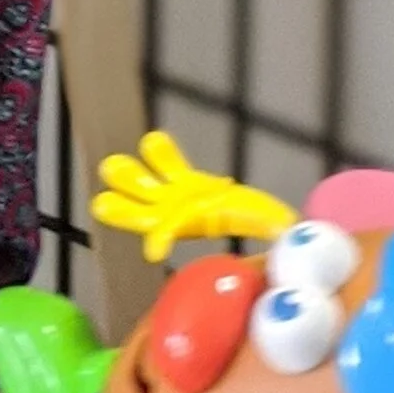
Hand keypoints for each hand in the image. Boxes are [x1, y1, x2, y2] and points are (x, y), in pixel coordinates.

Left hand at [92, 130, 294, 262]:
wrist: (261, 222)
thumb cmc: (263, 233)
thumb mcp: (265, 231)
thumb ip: (271, 230)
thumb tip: (290, 233)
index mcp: (188, 233)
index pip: (168, 238)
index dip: (160, 241)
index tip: (154, 251)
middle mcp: (174, 218)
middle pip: (139, 216)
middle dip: (121, 212)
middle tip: (103, 204)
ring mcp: (175, 197)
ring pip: (143, 187)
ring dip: (128, 177)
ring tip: (111, 168)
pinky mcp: (182, 179)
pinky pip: (166, 162)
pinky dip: (161, 153)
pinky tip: (154, 141)